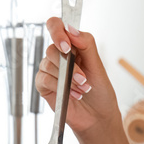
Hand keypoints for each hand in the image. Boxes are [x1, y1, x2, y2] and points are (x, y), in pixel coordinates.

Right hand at [35, 17, 120, 134]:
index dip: (57, 31)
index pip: (56, 26)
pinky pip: (44, 79)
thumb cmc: (100, 92)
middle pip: (52, 48)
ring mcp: (50, 70)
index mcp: (72, 46)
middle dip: (70, 66)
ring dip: (68, 79)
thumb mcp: (98, 66)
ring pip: (48, 64)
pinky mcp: (43, 85)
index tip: (67, 46)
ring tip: (82, 89)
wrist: (98, 117)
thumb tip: (71, 30)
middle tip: (83, 79)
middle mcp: (59, 56)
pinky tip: (72, 95)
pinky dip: (60, 88)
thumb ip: (86, 45)